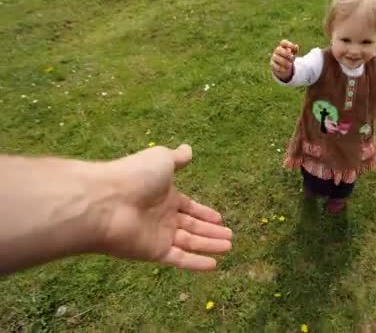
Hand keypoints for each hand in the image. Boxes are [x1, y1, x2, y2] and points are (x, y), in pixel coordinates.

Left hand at [98, 144, 232, 271]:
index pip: (189, 207)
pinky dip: (196, 263)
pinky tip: (214, 265)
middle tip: (230, 237)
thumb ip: (177, 158)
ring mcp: (158, 235)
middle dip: (211, 232)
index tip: (220, 218)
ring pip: (190, 242)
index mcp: (164, 196)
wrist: (107, 201)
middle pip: (192, 227)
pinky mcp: (154, 252)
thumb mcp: (161, 159)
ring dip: (210, 245)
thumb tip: (188, 148)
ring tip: (229, 247)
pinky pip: (179, 258)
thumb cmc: (135, 176)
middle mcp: (162, 217)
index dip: (204, 213)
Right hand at [271, 39, 298, 81]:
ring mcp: (274, 58)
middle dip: (286, 53)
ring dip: (284, 61)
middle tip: (291, 58)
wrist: (284, 68)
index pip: (283, 42)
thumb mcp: (293, 54)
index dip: (288, 44)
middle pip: (278, 49)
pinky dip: (282, 68)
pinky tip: (286, 69)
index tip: (293, 48)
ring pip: (276, 58)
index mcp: (282, 47)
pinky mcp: (273, 65)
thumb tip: (296, 46)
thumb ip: (295, 50)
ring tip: (290, 65)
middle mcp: (277, 51)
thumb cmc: (289, 58)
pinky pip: (276, 66)